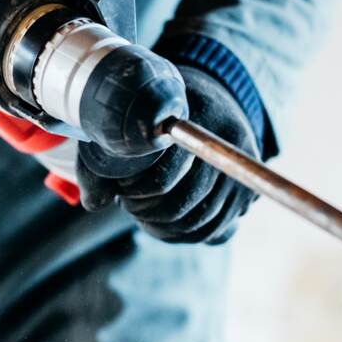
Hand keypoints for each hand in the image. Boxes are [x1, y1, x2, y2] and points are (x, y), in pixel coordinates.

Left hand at [76, 66, 257, 243]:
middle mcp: (229, 141)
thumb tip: (94, 203)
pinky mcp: (247, 193)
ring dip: (165, 227)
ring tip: (144, 213)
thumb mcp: (123, 126)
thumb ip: (100, 162)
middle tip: (129, 205)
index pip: (164, 177)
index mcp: (195, 114)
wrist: (204, 105)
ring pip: (199, 224)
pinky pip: (216, 232)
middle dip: (148, 213)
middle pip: (183, 205)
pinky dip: (187, 236)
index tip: (122, 190)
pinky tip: (165, 225)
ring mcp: (242, 170)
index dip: (136, 193)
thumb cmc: (153, 115)